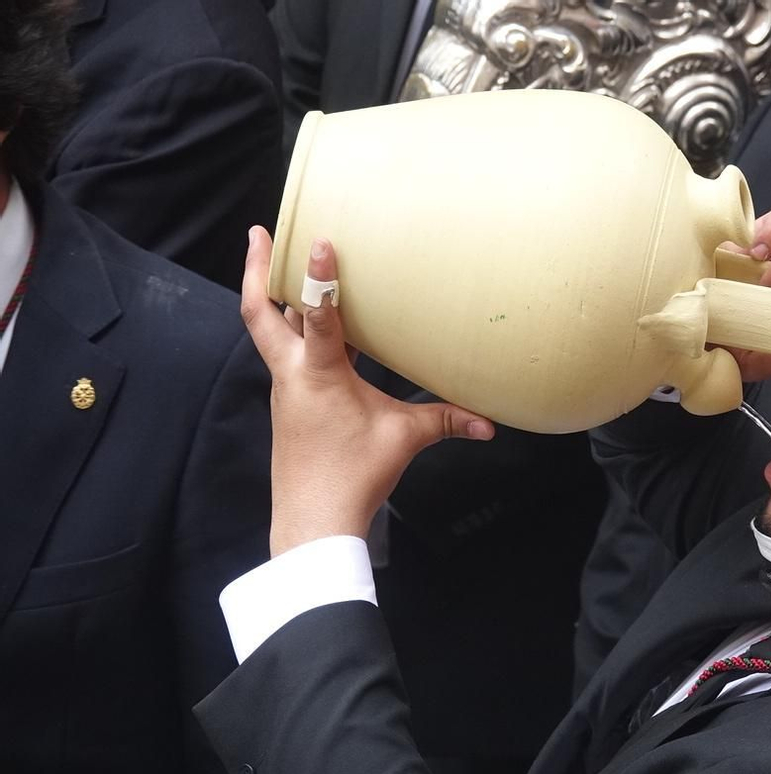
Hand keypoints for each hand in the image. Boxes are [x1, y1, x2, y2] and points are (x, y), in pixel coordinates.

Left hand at [240, 227, 493, 556]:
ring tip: (273, 263)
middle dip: (257, 269)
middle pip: (261, 311)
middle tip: (259, 233)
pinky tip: (306, 325)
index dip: (319, 276)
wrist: (314, 519)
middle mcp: (292, 375)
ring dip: (269, 297)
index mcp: (318, 374)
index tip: (320, 239)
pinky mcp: (289, 404)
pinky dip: (290, 330)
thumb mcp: (406, 439)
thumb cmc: (353, 476)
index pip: (317, 314)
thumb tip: (489, 424)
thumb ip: (446, 421)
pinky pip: (284, 355)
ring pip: (268, 331)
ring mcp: (286, 389)